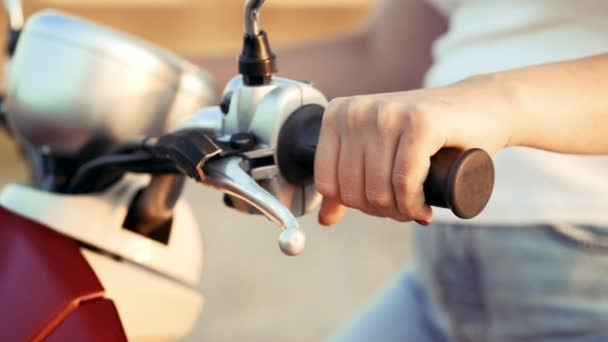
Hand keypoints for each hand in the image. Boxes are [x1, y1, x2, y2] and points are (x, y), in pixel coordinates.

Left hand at [314, 76, 511, 225]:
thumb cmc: (428, 134)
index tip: (380, 204)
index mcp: (337, 115)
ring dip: (399, 212)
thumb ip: (346, 181)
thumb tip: (324, 219)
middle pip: (353, 190)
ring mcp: (388, 113)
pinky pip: (405, 182)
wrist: (482, 107)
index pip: (328, 183)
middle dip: (380, 211)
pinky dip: (413, 205)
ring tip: (415, 208)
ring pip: (379, 190)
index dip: (354, 205)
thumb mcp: (379, 153)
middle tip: (404, 208)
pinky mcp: (420, 121)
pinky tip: (423, 208)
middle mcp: (357, 111)